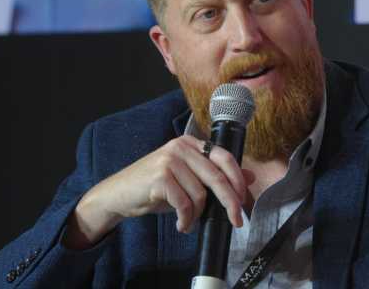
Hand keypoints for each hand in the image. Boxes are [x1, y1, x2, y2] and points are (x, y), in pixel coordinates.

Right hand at [63, 135, 247, 249]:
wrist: (119, 194)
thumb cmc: (155, 188)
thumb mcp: (188, 179)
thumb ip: (214, 176)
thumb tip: (249, 177)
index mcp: (191, 144)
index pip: (225, 157)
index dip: (238, 180)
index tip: (243, 201)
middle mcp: (181, 147)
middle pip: (217, 176)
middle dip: (230, 202)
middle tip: (236, 220)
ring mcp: (169, 160)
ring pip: (200, 194)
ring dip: (197, 215)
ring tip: (187, 222)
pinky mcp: (160, 177)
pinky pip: (184, 204)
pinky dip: (186, 219)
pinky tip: (180, 224)